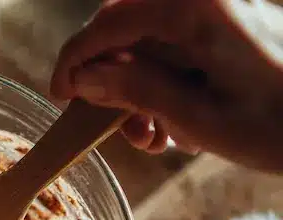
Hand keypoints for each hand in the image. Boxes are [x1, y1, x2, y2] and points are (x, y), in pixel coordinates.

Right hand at [51, 0, 282, 170]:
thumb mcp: (201, 119)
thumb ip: (138, 91)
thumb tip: (87, 79)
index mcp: (194, 13)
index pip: (107, 26)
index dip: (74, 61)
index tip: (60, 96)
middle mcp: (204, 1)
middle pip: (124, 28)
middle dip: (109, 79)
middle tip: (121, 130)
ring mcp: (218, 13)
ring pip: (147, 41)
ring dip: (136, 90)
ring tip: (155, 138)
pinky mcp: (228, 30)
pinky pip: (175, 49)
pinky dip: (163, 85)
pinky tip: (177, 126)